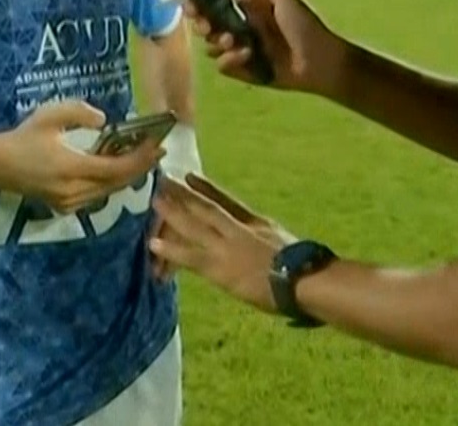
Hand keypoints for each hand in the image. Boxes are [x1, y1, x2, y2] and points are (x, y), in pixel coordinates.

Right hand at [0, 100, 164, 213]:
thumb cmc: (23, 137)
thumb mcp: (50, 115)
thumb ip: (80, 113)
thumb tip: (105, 121)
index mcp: (71, 168)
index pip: (116, 169)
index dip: (140, 159)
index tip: (158, 145)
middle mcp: (74, 191)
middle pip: (118, 183)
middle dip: (141, 168)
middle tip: (158, 151)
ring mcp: (69, 203)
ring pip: (109, 192)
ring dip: (128, 176)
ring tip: (143, 158)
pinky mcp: (64, 207)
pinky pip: (97, 196)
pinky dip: (112, 183)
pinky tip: (118, 169)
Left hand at [149, 173, 298, 313]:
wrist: (303, 279)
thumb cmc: (304, 268)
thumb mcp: (285, 245)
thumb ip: (269, 241)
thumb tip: (262, 244)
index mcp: (257, 223)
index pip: (228, 202)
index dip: (208, 189)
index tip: (191, 177)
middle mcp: (239, 229)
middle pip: (207, 207)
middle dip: (185, 194)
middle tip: (164, 180)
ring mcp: (227, 246)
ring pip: (195, 225)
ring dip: (173, 212)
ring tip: (155, 201)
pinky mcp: (220, 266)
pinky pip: (190, 256)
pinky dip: (171, 250)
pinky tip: (153, 244)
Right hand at [186, 0, 349, 97]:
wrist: (320, 61)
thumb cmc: (304, 26)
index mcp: (249, 9)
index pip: (216, 4)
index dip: (201, 4)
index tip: (192, 5)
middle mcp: (242, 29)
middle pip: (208, 26)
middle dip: (202, 24)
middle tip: (206, 27)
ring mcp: (242, 52)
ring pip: (213, 47)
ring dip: (217, 42)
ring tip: (233, 41)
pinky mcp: (245, 73)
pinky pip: (224, 67)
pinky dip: (229, 61)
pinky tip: (245, 56)